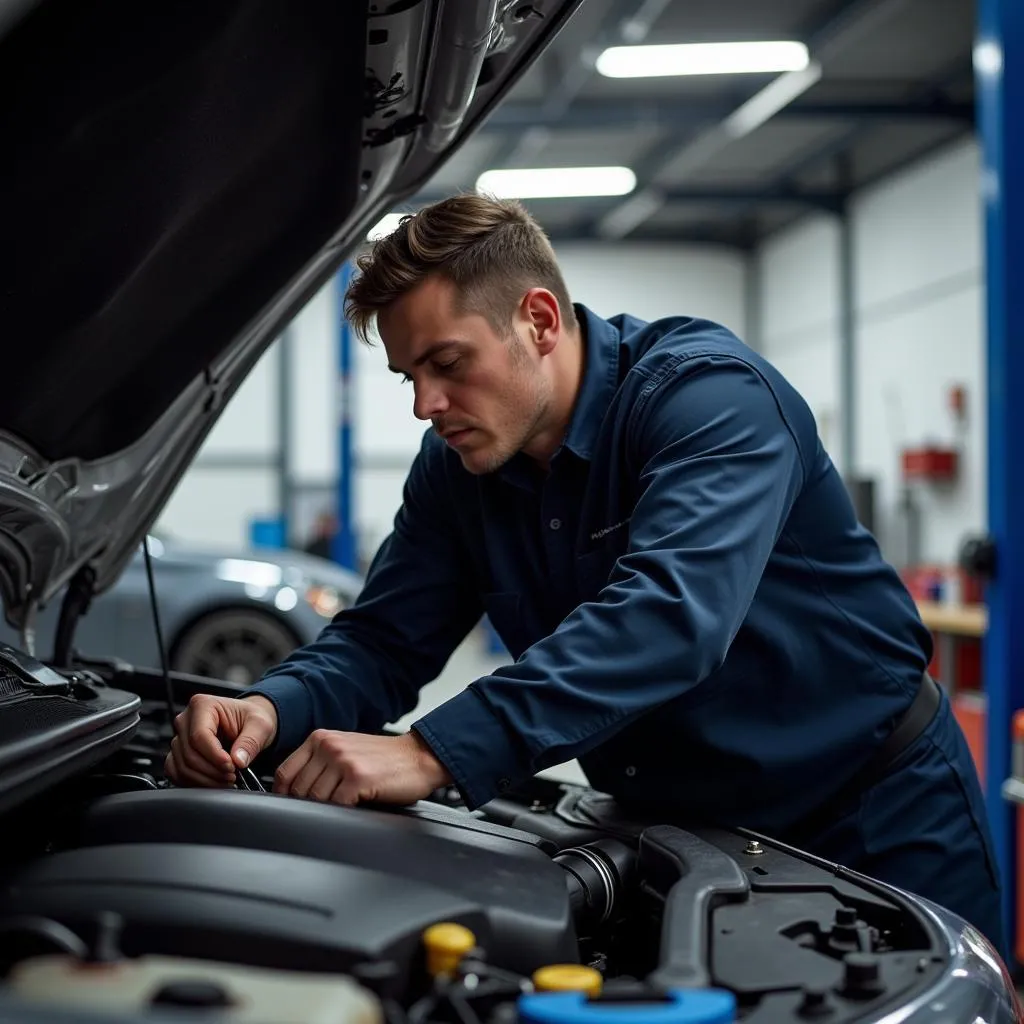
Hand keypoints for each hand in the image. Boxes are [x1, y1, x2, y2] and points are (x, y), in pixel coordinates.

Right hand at [164, 694, 277, 787]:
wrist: (246, 722)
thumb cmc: (250, 719)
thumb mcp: (260, 725)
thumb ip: (250, 742)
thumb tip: (239, 760)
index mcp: (202, 705)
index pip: (199, 736)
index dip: (215, 756)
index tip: (231, 766)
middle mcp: (185, 720)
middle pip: (189, 754)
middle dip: (212, 771)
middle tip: (232, 776)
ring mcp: (179, 737)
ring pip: (182, 766)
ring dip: (205, 779)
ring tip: (226, 779)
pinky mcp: (178, 754)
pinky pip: (177, 773)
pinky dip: (194, 782)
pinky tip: (213, 782)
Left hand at [273, 730, 451, 805]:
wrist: (420, 756)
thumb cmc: (384, 760)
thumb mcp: (344, 752)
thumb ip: (318, 764)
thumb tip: (291, 793)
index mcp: (321, 738)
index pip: (284, 773)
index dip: (284, 795)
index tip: (293, 806)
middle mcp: (329, 746)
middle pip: (297, 790)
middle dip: (308, 805)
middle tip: (327, 809)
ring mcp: (343, 761)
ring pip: (315, 800)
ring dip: (327, 809)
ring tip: (345, 805)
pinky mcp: (358, 778)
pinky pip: (335, 805)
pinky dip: (343, 812)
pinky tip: (356, 806)